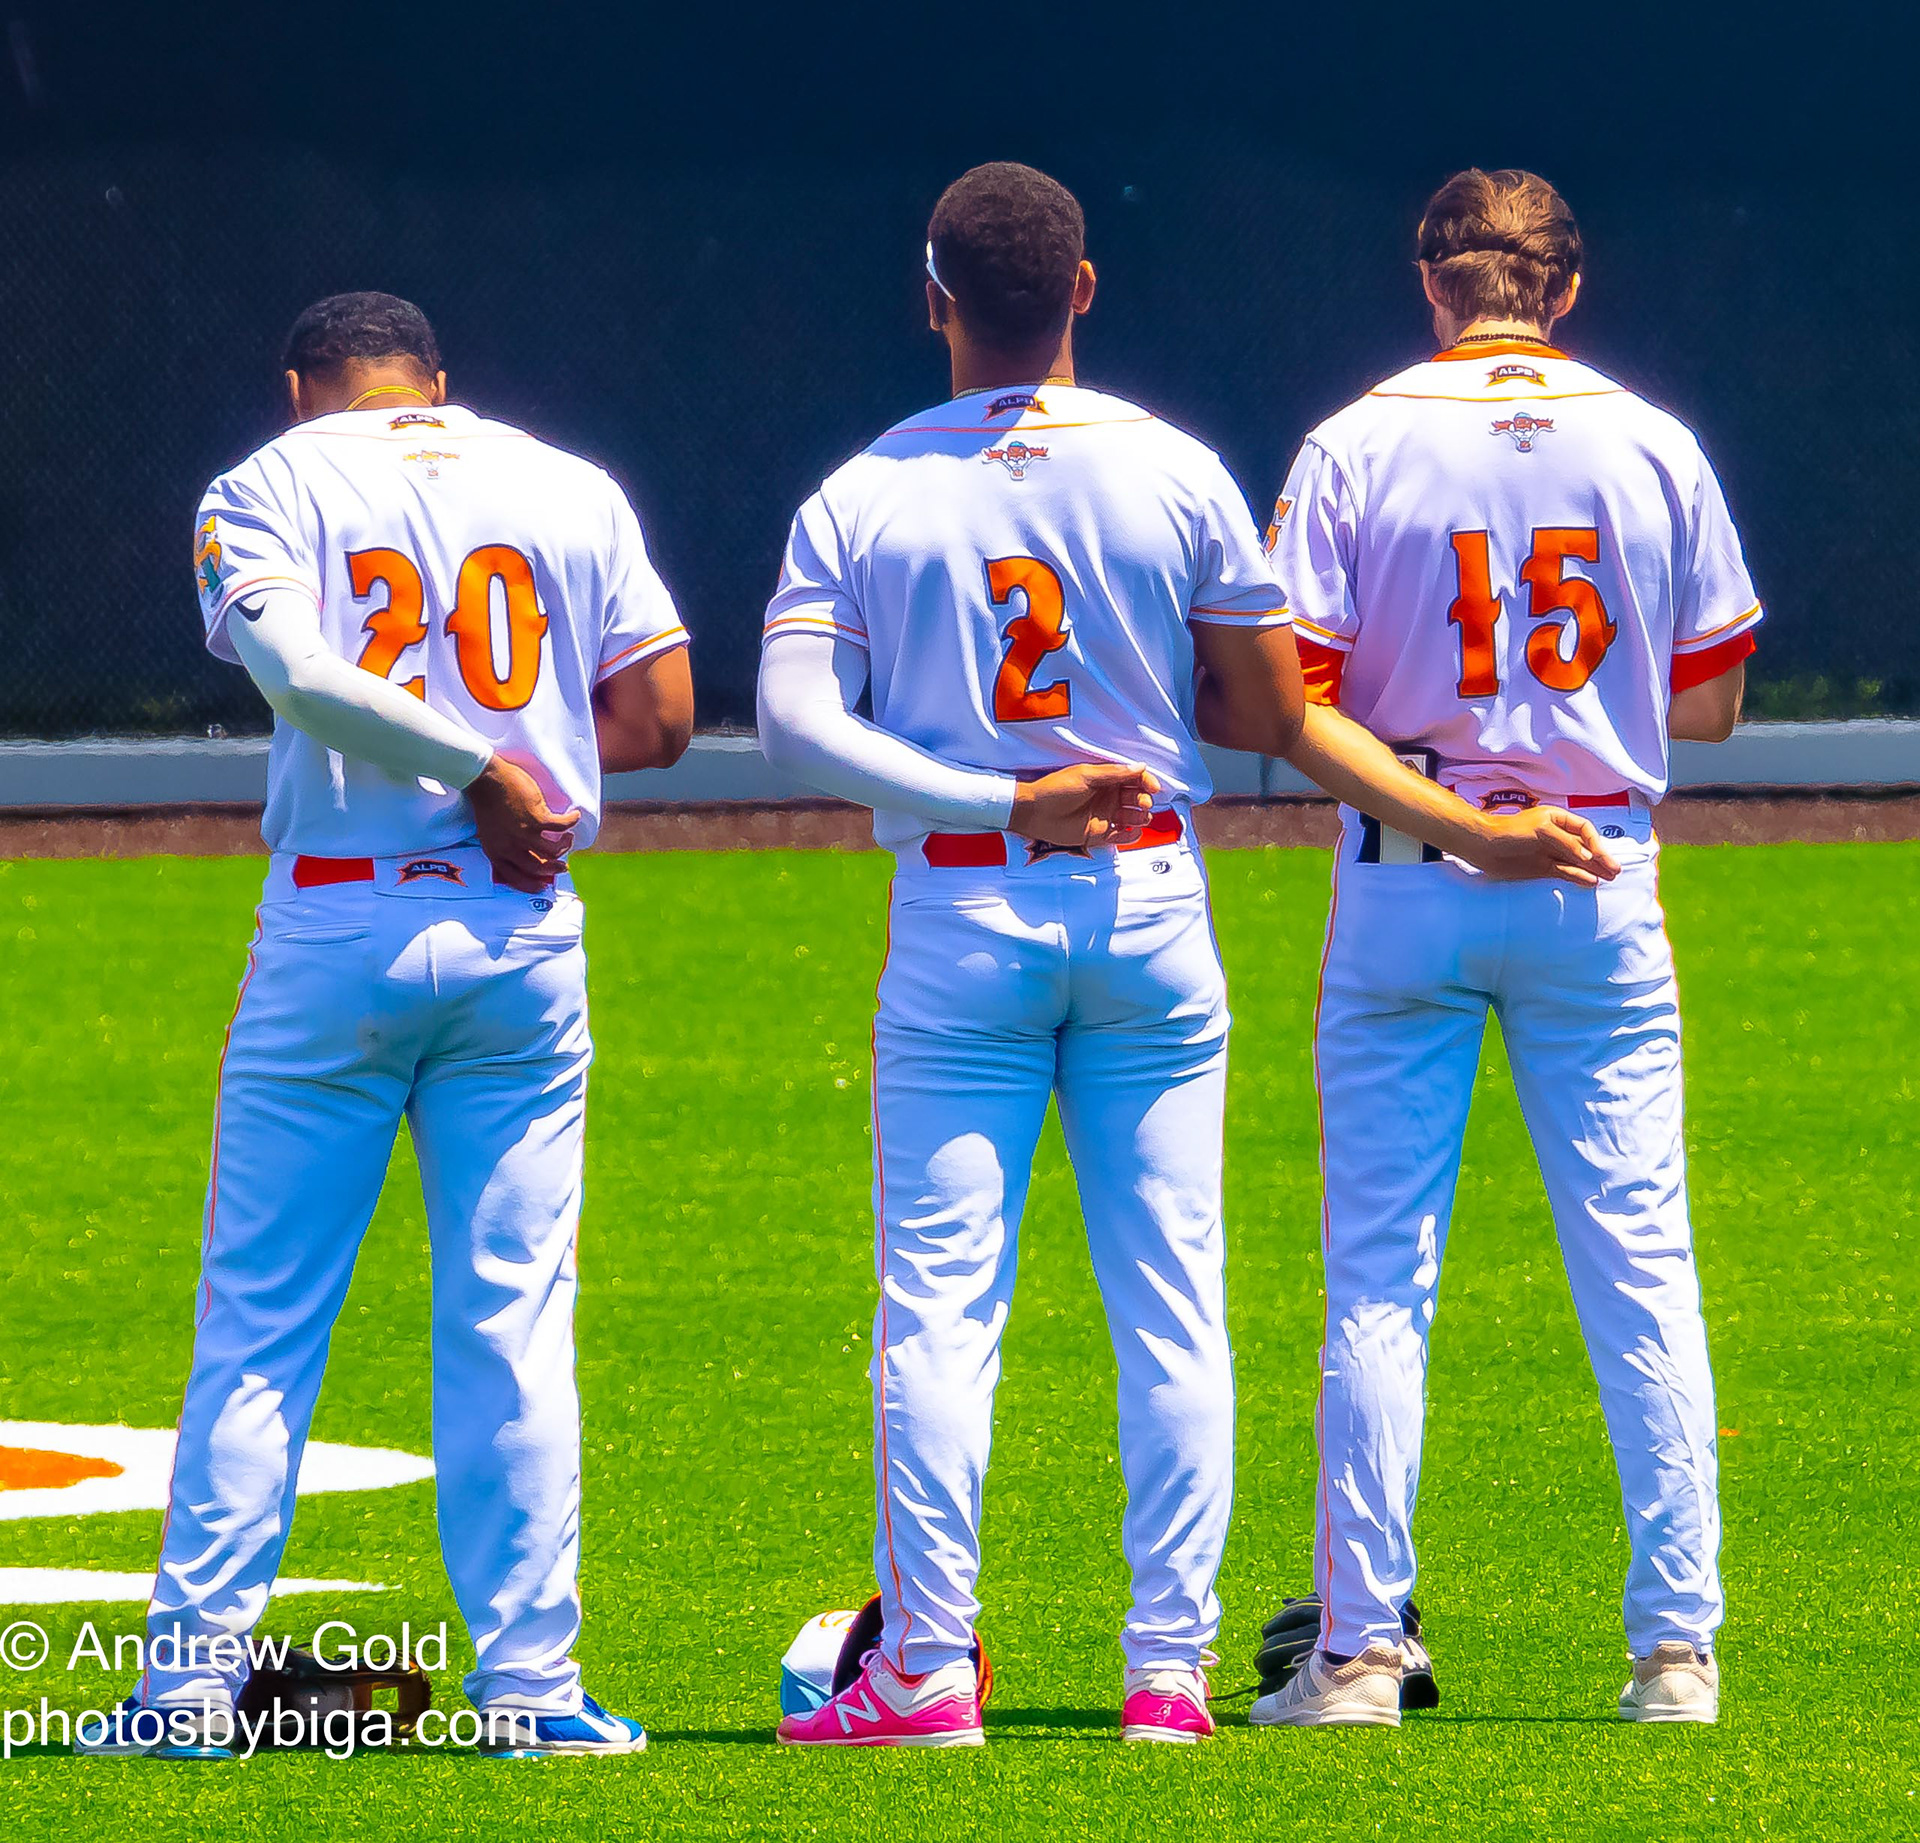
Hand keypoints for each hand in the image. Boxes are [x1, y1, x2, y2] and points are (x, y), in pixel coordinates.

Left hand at [467, 754, 579, 892]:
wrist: (484, 779)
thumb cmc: (486, 801)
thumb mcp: (489, 831)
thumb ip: (504, 844)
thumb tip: (523, 850)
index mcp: (496, 851)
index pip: (514, 877)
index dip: (531, 884)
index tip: (544, 885)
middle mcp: (510, 846)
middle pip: (538, 867)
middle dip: (553, 869)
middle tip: (563, 865)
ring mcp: (524, 833)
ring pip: (553, 850)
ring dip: (565, 845)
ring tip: (568, 838)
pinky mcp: (537, 818)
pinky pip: (561, 825)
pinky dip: (571, 821)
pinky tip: (574, 816)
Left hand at [1008, 763, 1160, 849]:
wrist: (1034, 812)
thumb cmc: (1055, 789)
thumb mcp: (1086, 776)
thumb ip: (1114, 773)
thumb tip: (1140, 766)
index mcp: (1105, 779)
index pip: (1134, 779)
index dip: (1146, 782)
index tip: (1153, 787)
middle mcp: (1108, 797)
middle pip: (1136, 798)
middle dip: (1144, 800)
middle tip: (1142, 803)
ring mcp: (1104, 816)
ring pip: (1133, 817)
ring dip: (1141, 817)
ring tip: (1138, 817)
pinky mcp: (1099, 834)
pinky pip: (1122, 836)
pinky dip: (1131, 836)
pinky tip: (1132, 832)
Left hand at [1466, 807, 1621, 886]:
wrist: (1484, 847)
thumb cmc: (1510, 832)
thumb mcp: (1541, 831)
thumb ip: (1566, 843)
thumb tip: (1587, 857)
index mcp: (1558, 820)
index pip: (1585, 830)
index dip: (1596, 843)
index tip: (1600, 856)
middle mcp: (1557, 835)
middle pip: (1585, 847)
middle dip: (1600, 858)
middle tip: (1616, 871)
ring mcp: (1551, 852)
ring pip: (1578, 862)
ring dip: (1593, 869)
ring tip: (1609, 878)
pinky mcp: (1543, 868)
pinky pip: (1566, 872)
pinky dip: (1578, 877)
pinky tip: (1590, 882)